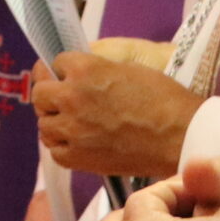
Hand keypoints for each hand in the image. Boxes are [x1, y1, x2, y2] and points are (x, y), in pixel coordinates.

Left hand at [32, 48, 202, 178]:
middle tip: (63, 96)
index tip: (69, 74)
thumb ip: (96, 68)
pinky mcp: (77, 158)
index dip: (64, 68)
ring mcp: (72, 130)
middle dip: (50, 92)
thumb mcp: (127, 68)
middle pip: (39, 92)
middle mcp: (71, 98)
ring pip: (43, 123)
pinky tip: (76, 141)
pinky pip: (54, 150)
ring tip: (71, 121)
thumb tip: (78, 73)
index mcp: (84, 69)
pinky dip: (62, 145)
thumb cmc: (162, 98)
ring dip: (54, 119)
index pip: (55, 62)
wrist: (179, 136)